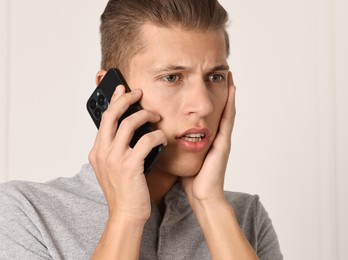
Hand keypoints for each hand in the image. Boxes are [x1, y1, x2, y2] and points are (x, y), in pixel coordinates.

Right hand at [89, 85, 166, 221]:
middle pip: (112, 115)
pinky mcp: (129, 166)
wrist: (126, 214)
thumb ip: (116, 149)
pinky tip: (163, 138)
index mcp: (97, 152)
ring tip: (156, 116)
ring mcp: (114, 159)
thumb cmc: (124, 191)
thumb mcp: (113, 168)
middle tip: (138, 92)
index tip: (122, 90)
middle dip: (126, 99)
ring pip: (129, 123)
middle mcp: (102, 153)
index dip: (113, 101)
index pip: (104, 119)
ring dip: (145, 116)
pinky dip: (157, 136)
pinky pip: (146, 140)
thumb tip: (128, 129)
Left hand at [181, 72, 235, 205]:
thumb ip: (175, 144)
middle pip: (219, 108)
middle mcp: (216, 136)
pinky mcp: (223, 143)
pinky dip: (230, 104)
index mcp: (206, 138)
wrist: (201, 195)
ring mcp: (222, 139)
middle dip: (220, 90)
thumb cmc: (191, 178)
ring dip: (228, 92)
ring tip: (228, 74)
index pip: (207, 113)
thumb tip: (157, 133)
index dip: (208, 96)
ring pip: (226, 110)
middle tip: (221, 71)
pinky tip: (231, 90)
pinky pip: (227, 120)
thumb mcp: (181, 156)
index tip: (205, 79)